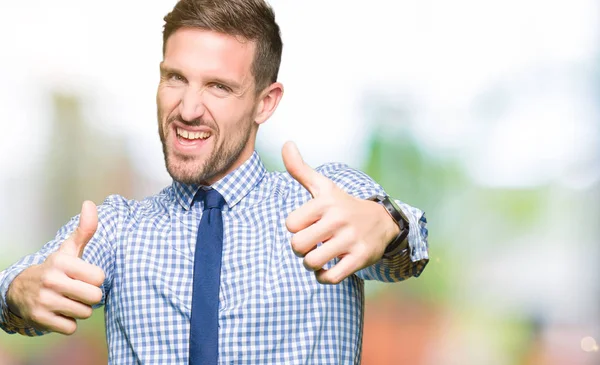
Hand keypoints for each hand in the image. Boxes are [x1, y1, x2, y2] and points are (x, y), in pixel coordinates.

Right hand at [6, 201, 105, 334]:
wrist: (20, 290)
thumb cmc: (56, 269)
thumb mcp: (69, 250)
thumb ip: (84, 230)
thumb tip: (90, 203)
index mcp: (62, 262)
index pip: (99, 277)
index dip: (95, 279)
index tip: (83, 276)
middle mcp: (52, 280)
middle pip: (95, 297)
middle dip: (90, 297)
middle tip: (77, 291)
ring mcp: (44, 300)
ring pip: (84, 313)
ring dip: (79, 310)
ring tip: (67, 300)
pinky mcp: (39, 319)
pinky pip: (71, 328)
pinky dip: (68, 323)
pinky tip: (58, 312)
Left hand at [282, 142, 399, 283]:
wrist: (382, 221)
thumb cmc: (342, 205)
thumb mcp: (323, 186)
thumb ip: (300, 169)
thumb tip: (286, 144)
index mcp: (326, 202)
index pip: (291, 224)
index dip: (296, 228)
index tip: (308, 225)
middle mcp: (338, 219)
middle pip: (297, 246)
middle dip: (301, 249)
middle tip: (312, 244)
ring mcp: (350, 239)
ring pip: (311, 262)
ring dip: (311, 264)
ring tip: (319, 255)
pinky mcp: (360, 258)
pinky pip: (330, 277)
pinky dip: (324, 277)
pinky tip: (328, 268)